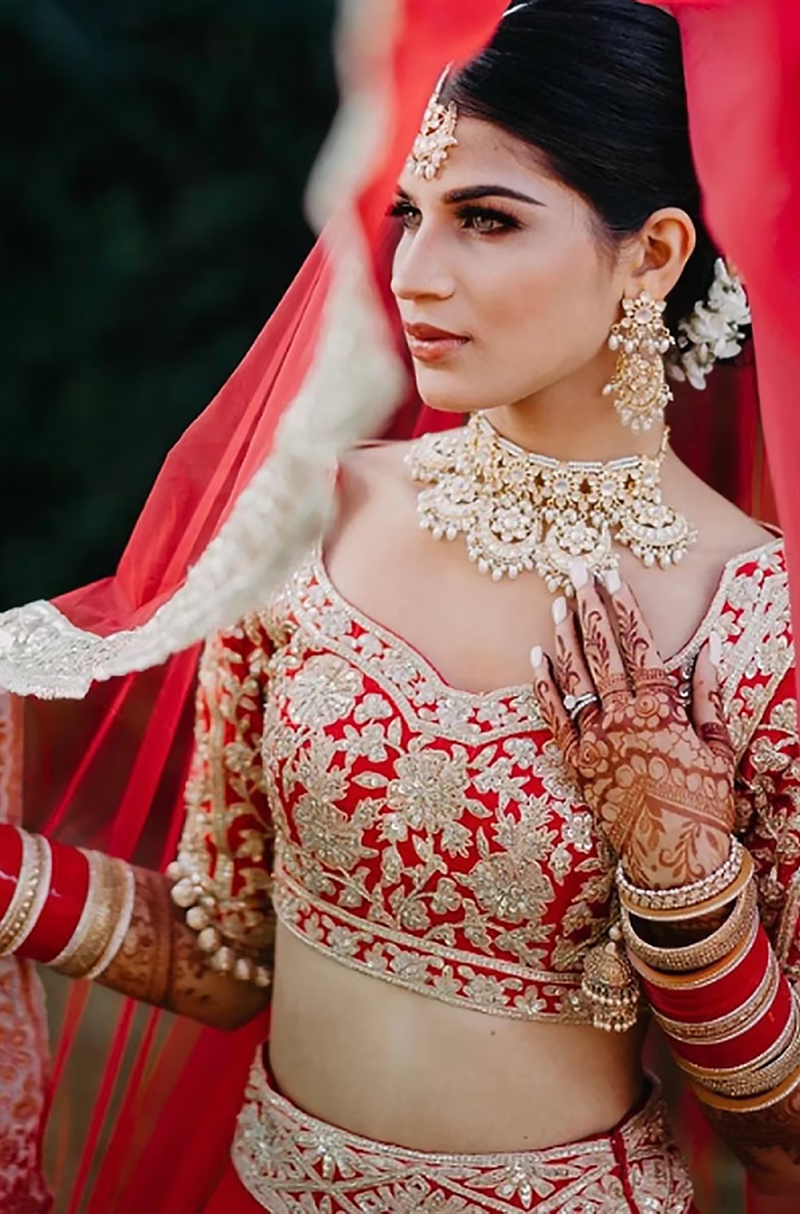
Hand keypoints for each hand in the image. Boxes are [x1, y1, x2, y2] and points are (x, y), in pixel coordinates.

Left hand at [530, 564, 735, 889]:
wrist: (674, 859)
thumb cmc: (704, 802)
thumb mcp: (718, 747)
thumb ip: (709, 695)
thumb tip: (710, 648)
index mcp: (661, 710)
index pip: (639, 646)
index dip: (625, 608)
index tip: (613, 577)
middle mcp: (623, 718)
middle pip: (602, 651)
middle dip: (589, 608)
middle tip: (577, 572)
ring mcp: (595, 740)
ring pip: (575, 677)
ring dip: (565, 637)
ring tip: (558, 603)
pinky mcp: (576, 762)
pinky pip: (554, 716)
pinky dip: (543, 685)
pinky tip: (535, 657)